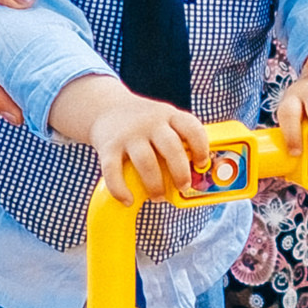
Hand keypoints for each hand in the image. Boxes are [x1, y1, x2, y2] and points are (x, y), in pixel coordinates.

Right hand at [49, 77, 209, 202]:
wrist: (105, 107)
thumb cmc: (143, 122)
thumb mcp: (164, 119)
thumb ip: (178, 138)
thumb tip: (198, 172)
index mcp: (168, 115)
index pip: (191, 128)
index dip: (201, 148)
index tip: (201, 165)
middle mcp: (150, 123)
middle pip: (171, 148)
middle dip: (181, 172)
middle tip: (183, 186)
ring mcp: (128, 135)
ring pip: (146, 162)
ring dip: (155, 185)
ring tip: (159, 197)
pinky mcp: (108, 147)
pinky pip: (113, 172)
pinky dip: (121, 190)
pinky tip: (128, 200)